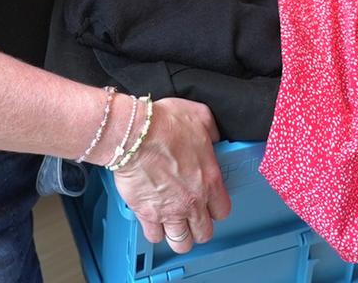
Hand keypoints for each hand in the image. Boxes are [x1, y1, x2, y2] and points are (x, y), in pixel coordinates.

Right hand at [111, 98, 231, 254]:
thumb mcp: (200, 117)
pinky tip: (153, 222)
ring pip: (181, 242)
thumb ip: (211, 131)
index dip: (215, 208)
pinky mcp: (147, 214)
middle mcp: (193, 201)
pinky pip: (154, 236)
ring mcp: (170, 211)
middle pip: (204, 232)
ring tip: (174, 227)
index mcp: (210, 180)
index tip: (209, 205)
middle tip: (192, 219)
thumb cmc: (164, 124)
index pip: (222, 210)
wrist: (134, 134)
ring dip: (179, 236)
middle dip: (199, 227)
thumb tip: (213, 136)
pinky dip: (154, 232)